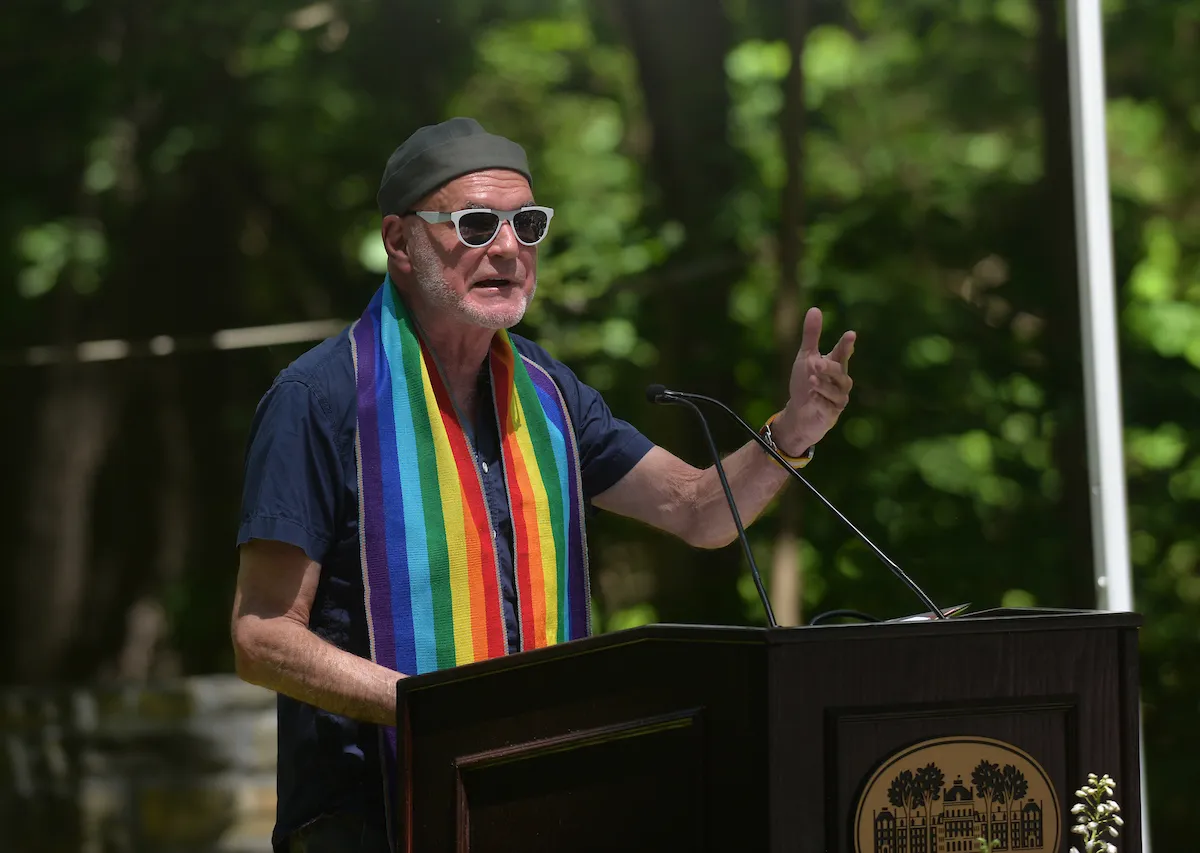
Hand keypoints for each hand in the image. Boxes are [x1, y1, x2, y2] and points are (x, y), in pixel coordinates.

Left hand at [773, 307, 854, 453]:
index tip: (851, 334)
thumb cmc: (805, 383)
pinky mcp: (831, 414)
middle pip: (839, 373)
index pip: (843, 353)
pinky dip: (820, 401)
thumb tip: (815, 309)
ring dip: (823, 385)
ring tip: (811, 380)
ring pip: (835, 391)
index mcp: (835, 365)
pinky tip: (812, 398)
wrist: (799, 413)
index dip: (846, 345)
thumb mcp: (805, 358)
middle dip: (829, 368)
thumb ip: (812, 336)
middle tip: (816, 363)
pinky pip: (828, 407)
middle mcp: (840, 382)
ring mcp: (837, 399)